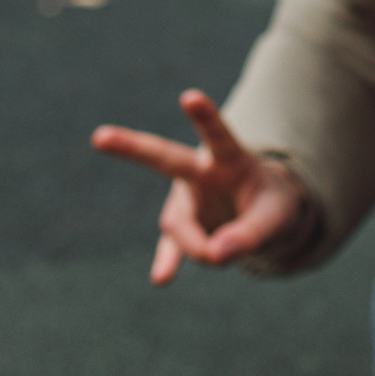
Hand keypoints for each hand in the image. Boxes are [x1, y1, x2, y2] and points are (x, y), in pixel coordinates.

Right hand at [91, 90, 309, 285]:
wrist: (266, 221)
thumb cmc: (272, 208)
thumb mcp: (276, 219)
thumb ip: (250, 235)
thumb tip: (216, 254)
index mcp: (229, 158)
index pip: (218, 135)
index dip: (205, 117)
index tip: (189, 96)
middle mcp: (200, 174)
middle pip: (164, 158)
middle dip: (132, 147)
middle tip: (99, 137)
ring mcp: (186, 203)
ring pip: (180, 226)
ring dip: (201, 247)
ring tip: (224, 255)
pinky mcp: (183, 232)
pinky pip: (172, 248)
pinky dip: (169, 262)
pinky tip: (162, 279)